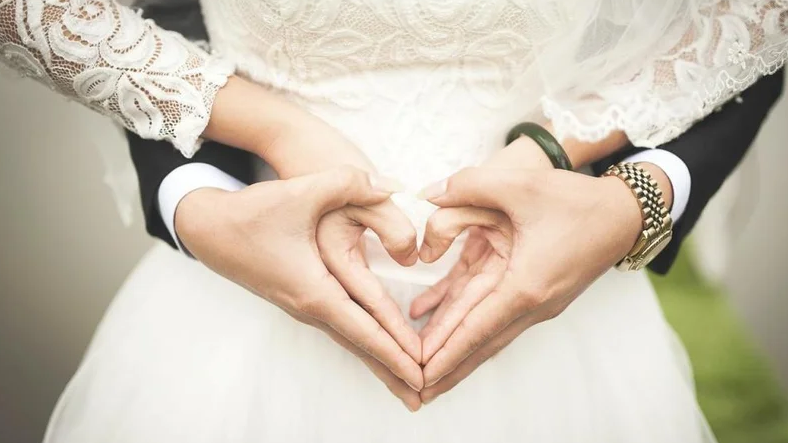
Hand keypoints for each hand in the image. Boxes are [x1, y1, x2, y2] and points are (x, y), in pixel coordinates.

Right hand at [176, 167, 422, 410]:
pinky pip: (341, 327)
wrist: (207, 227)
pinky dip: (364, 342)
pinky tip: (376, 347)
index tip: (422, 374)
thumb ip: (349, 184)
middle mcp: (309, 306)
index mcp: (314, 290)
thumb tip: (391, 186)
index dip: (396, 351)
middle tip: (424, 396)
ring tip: (405, 382)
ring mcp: (303, 306)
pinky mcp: (301, 298)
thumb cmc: (252, 213)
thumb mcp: (302, 191)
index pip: (364, 329)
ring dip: (379, 360)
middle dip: (392, 371)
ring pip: (350, 339)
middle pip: (360, 346)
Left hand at [412, 164, 644, 403]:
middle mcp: (531, 304)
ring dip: (457, 352)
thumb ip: (469, 185)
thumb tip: (428, 194)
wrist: (624, 214)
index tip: (421, 375)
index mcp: (525, 285)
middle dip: (447, 367)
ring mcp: (536, 303)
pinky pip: (496, 314)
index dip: (445, 352)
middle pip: (480, 343)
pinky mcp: (536, 294)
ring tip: (429, 372)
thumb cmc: (576, 201)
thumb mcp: (520, 184)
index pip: (476, 328)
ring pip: (488, 334)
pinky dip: (469, 323)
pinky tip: (439, 317)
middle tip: (416, 389)